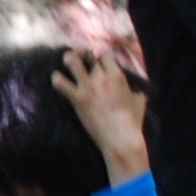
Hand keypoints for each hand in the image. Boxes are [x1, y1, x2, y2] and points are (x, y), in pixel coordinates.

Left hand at [53, 49, 147, 166]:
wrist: (121, 138)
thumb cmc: (132, 123)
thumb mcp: (139, 104)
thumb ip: (137, 94)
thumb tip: (138, 94)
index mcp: (118, 76)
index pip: (105, 57)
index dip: (100, 60)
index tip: (97, 66)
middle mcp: (102, 77)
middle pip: (88, 57)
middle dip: (83, 58)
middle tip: (80, 63)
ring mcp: (89, 87)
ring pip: (71, 61)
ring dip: (68, 60)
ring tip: (66, 64)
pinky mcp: (78, 99)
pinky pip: (60, 83)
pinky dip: (56, 80)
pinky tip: (57, 81)